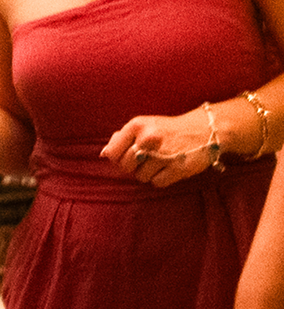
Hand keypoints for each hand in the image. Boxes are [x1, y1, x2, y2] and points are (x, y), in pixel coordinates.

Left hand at [102, 108, 218, 186]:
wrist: (204, 130)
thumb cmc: (168, 129)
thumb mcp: (144, 125)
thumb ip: (122, 137)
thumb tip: (104, 153)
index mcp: (137, 126)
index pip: (112, 152)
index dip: (117, 158)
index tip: (126, 156)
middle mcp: (148, 139)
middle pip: (125, 166)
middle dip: (133, 166)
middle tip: (145, 160)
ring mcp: (163, 154)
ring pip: (141, 177)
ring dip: (148, 173)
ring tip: (160, 162)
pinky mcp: (177, 168)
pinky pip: (157, 183)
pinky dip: (161, 179)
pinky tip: (168, 168)